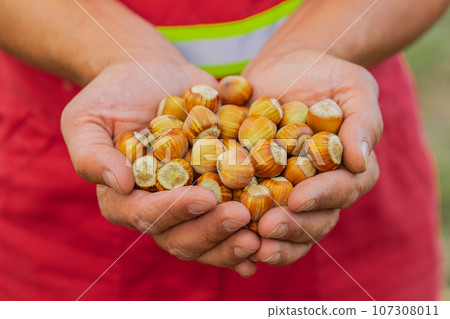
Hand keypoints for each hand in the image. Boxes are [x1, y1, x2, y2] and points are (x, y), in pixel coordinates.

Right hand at [61, 60, 258, 276]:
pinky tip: (271, 236)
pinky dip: (250, 232)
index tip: (203, 198)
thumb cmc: (113, 95)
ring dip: (234, 241)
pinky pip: (231, 217)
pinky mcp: (215, 188)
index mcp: (125, 199)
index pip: (144, 215)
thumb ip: (92, 154)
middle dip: (211, 231)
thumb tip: (119, 184)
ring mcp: (189, 201)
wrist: (150, 74)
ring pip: (209, 236)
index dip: (173, 212)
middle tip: (242, 218)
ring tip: (263, 235)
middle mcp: (159, 208)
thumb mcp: (86, 118)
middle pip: (181, 236)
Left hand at [242, 49, 381, 265]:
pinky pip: (251, 210)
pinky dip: (240, 225)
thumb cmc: (325, 75)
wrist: (285, 66)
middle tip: (266, 229)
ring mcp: (287, 190)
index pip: (342, 190)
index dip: (321, 197)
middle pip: (313, 219)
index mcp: (347, 170)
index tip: (298, 198)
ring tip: (247, 244)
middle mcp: (318, 188)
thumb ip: (363, 122)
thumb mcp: (353, 88)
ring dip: (267, 240)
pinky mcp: (257, 184)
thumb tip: (361, 162)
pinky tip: (222, 230)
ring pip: (285, 226)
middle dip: (291, 227)